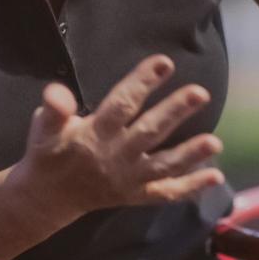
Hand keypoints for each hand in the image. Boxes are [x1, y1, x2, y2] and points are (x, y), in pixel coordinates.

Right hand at [14, 54, 222, 223]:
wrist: (46, 197)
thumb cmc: (48, 151)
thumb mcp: (43, 128)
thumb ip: (54, 108)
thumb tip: (57, 93)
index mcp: (95, 134)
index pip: (122, 104)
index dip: (143, 82)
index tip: (165, 62)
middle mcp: (116, 156)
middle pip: (150, 132)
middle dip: (175, 112)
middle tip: (201, 93)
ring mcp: (129, 178)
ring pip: (164, 165)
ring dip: (190, 155)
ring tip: (215, 143)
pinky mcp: (137, 194)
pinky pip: (166, 193)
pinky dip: (190, 187)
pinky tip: (216, 177)